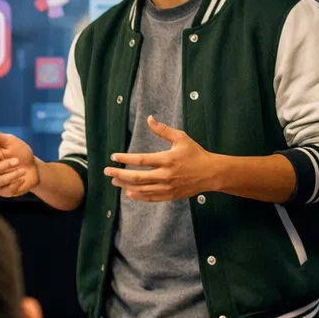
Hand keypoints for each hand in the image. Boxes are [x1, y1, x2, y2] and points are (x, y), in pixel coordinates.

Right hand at [0, 128, 40, 197]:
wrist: (33, 167)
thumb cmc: (20, 153)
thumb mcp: (11, 142)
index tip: (0, 153)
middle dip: (3, 166)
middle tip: (17, 161)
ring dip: (11, 176)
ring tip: (23, 170)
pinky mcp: (4, 191)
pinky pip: (4, 191)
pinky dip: (14, 185)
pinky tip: (22, 179)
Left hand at [103, 117, 219, 201]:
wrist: (211, 173)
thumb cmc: (196, 154)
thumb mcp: (181, 138)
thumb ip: (163, 130)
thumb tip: (149, 119)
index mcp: (167, 159)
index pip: (141, 160)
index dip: (125, 158)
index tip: (113, 157)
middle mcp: (166, 175)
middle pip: (137, 177)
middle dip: (119, 174)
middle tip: (107, 172)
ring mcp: (167, 187)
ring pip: (142, 189)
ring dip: (126, 185)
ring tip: (115, 181)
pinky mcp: (170, 195)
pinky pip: (151, 198)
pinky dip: (138, 196)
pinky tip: (129, 193)